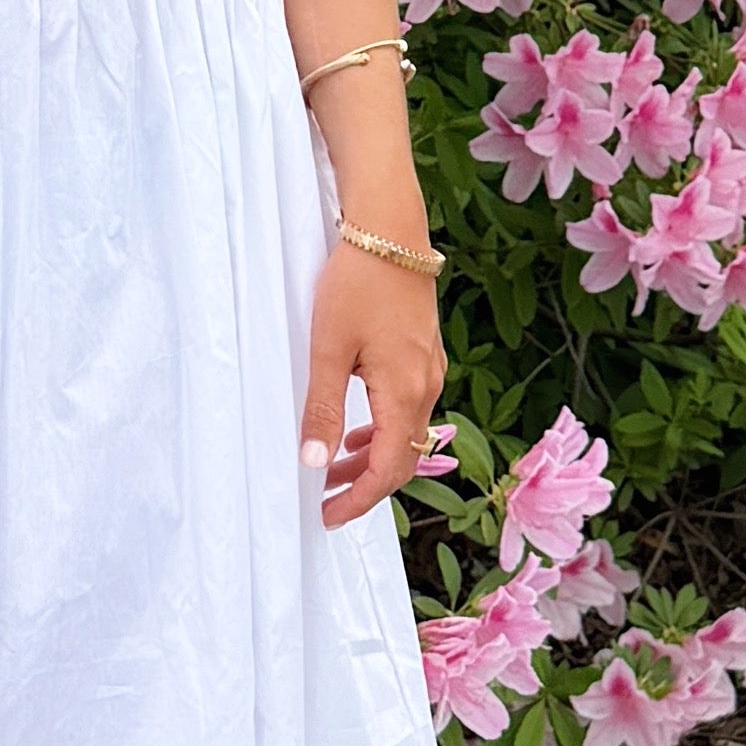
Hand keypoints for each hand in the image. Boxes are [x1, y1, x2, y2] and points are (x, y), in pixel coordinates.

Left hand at [300, 231, 442, 530]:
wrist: (390, 229)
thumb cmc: (358, 282)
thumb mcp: (329, 348)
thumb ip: (324, 408)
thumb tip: (315, 462)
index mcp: (405, 392)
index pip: (389, 470)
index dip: (359, 500)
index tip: (328, 516)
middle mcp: (427, 386)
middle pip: (403, 459)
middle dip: (365, 485)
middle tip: (327, 501)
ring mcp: (429, 369)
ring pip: (406, 434)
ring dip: (372, 457)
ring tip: (335, 468)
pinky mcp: (424, 353)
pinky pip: (409, 409)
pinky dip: (383, 429)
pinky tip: (358, 428)